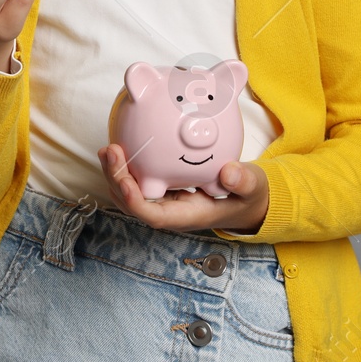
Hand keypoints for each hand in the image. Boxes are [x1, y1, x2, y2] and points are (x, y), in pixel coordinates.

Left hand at [97, 142, 268, 235]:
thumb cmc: (245, 196)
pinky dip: (126, 167)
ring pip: (129, 194)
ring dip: (115, 173)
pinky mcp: (161, 188)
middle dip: (116, 181)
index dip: (135, 202)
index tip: (124, 183)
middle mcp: (170, 212)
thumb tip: (229, 173)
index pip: (154, 216)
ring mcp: (163, 201)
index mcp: (187, 216)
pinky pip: (137, 181)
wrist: (244, 199)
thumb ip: (244, 182)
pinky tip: (122, 145)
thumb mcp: (252, 188)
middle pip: (133, 204)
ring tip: (108, 148)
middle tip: (110, 151)